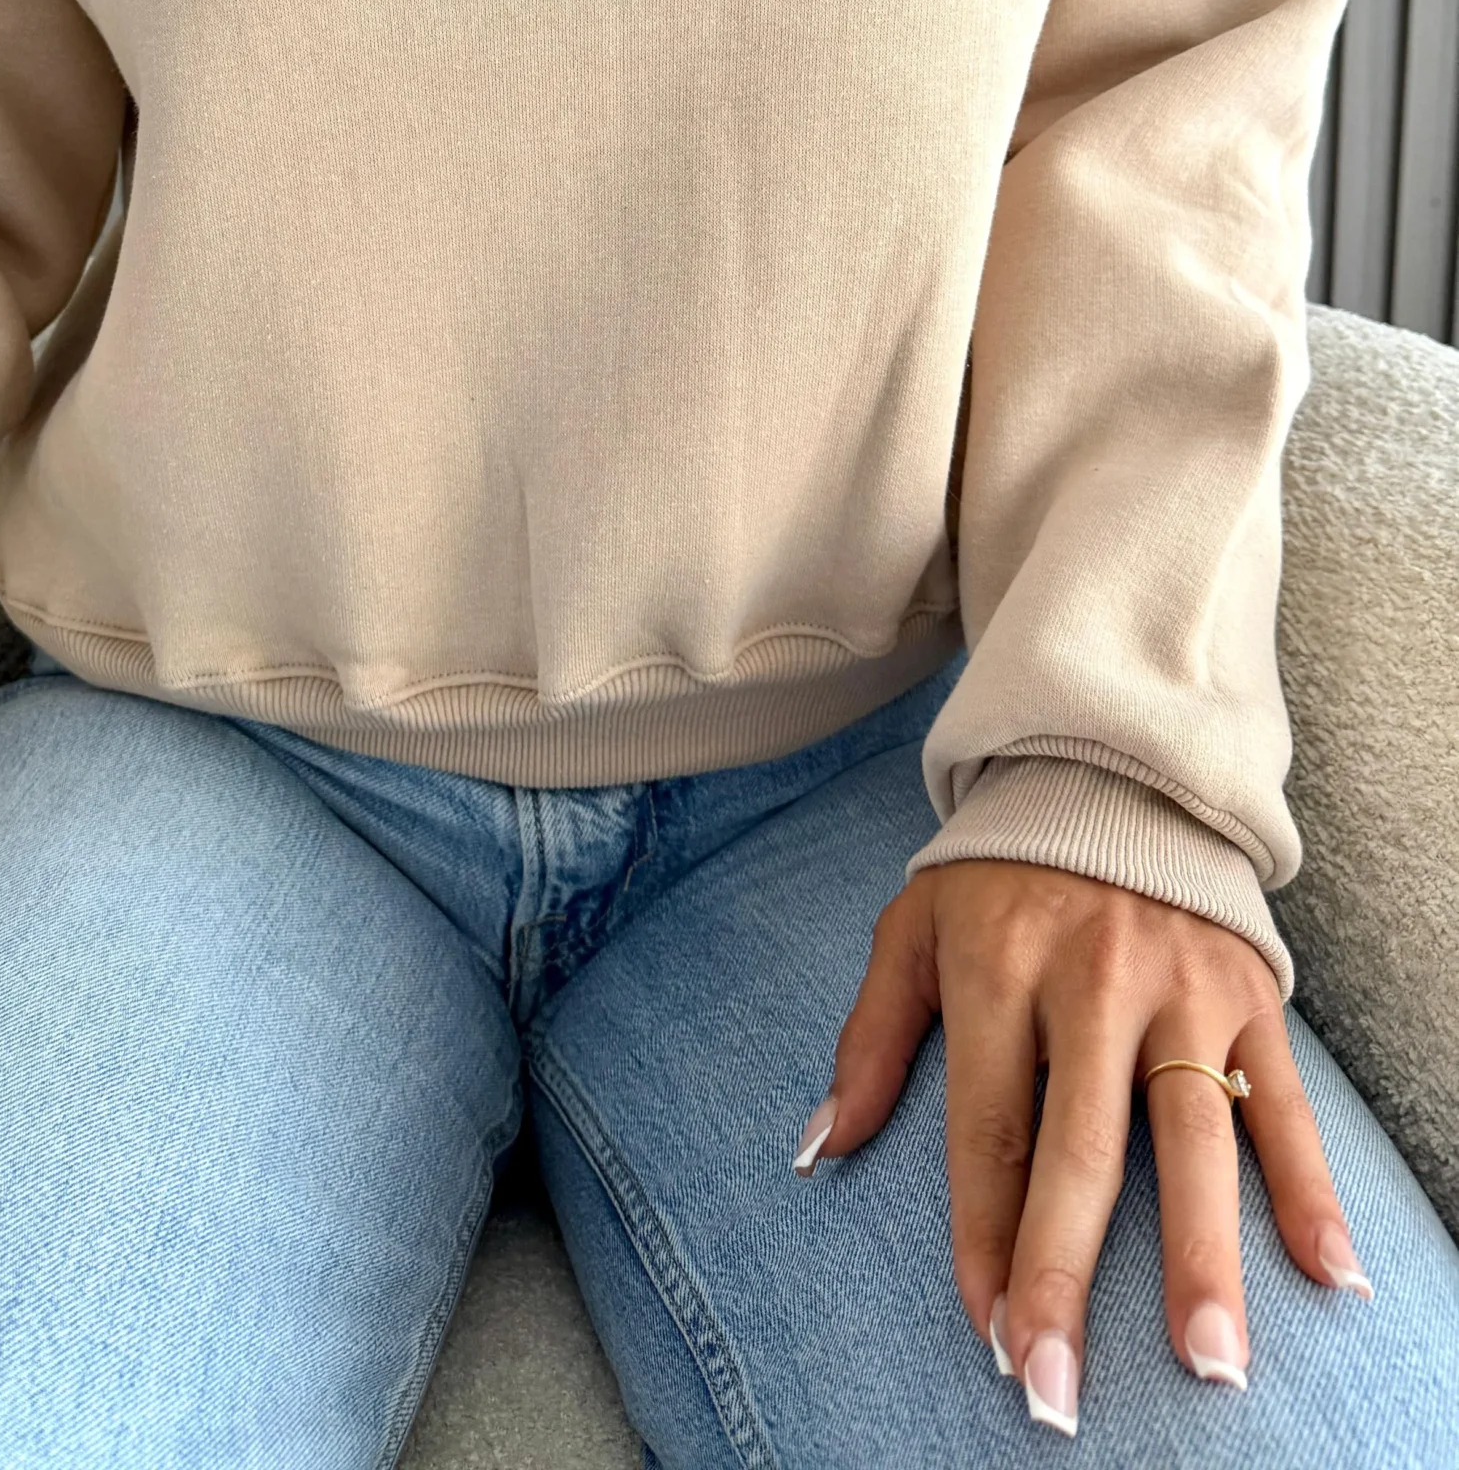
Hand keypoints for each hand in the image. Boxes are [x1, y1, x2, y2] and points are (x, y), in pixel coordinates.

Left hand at [794, 858, 1371, 1437]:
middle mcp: (1090, 979)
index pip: (987, 1126)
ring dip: (1202, 1254)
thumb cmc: (1001, 871)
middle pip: (1079, 1146)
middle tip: (1059, 1383)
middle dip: (1066, 1272)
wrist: (1112, 765)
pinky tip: (1328, 1274)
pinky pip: (1283, 1102)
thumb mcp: (914, 926)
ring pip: (1193, 1134)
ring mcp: (1179, 987)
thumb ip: (871, 1038)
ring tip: (1208, 1361)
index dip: (984, 1234)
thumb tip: (820, 1148)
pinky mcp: (1249, 991)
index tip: (986, 1331)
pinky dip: (1310, 1188)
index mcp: (998, 965)